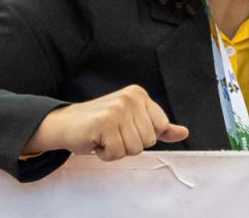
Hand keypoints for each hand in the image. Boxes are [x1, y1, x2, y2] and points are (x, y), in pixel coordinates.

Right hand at [23, 85, 188, 160]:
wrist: (65, 124)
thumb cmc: (100, 125)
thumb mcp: (133, 122)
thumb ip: (159, 128)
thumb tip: (184, 133)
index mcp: (140, 95)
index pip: (161, 127)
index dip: (143, 136)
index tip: (126, 129)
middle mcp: (131, 98)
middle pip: (149, 140)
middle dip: (129, 144)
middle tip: (112, 134)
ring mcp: (118, 109)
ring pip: (134, 148)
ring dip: (117, 150)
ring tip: (105, 137)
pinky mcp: (105, 123)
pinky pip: (117, 153)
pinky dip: (106, 154)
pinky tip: (96, 141)